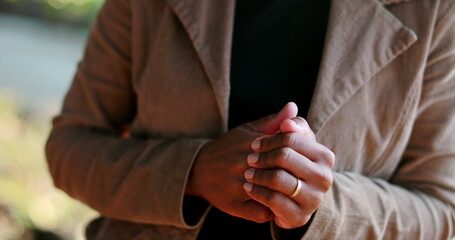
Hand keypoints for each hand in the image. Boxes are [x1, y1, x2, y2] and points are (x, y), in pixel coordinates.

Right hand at [186, 103, 297, 222]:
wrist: (198, 168)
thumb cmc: (229, 147)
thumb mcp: (248, 130)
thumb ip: (273, 120)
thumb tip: (293, 106)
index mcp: (250, 145)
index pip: (284, 150)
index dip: (297, 157)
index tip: (303, 162)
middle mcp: (242, 165)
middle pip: (280, 172)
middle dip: (294, 176)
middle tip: (305, 180)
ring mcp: (237, 186)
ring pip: (272, 194)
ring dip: (285, 195)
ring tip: (295, 194)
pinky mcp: (233, 205)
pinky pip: (260, 212)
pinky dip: (271, 211)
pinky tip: (277, 206)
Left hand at [243, 116, 334, 228]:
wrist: (281, 199)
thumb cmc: (282, 164)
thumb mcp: (284, 142)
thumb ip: (288, 123)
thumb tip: (291, 107)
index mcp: (325, 156)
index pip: (292, 138)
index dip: (269, 140)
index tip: (254, 143)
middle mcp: (324, 178)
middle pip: (285, 157)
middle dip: (262, 157)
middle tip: (248, 159)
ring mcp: (314, 199)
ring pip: (279, 179)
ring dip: (258, 175)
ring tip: (247, 174)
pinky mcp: (299, 216)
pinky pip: (274, 201)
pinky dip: (257, 193)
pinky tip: (248, 188)